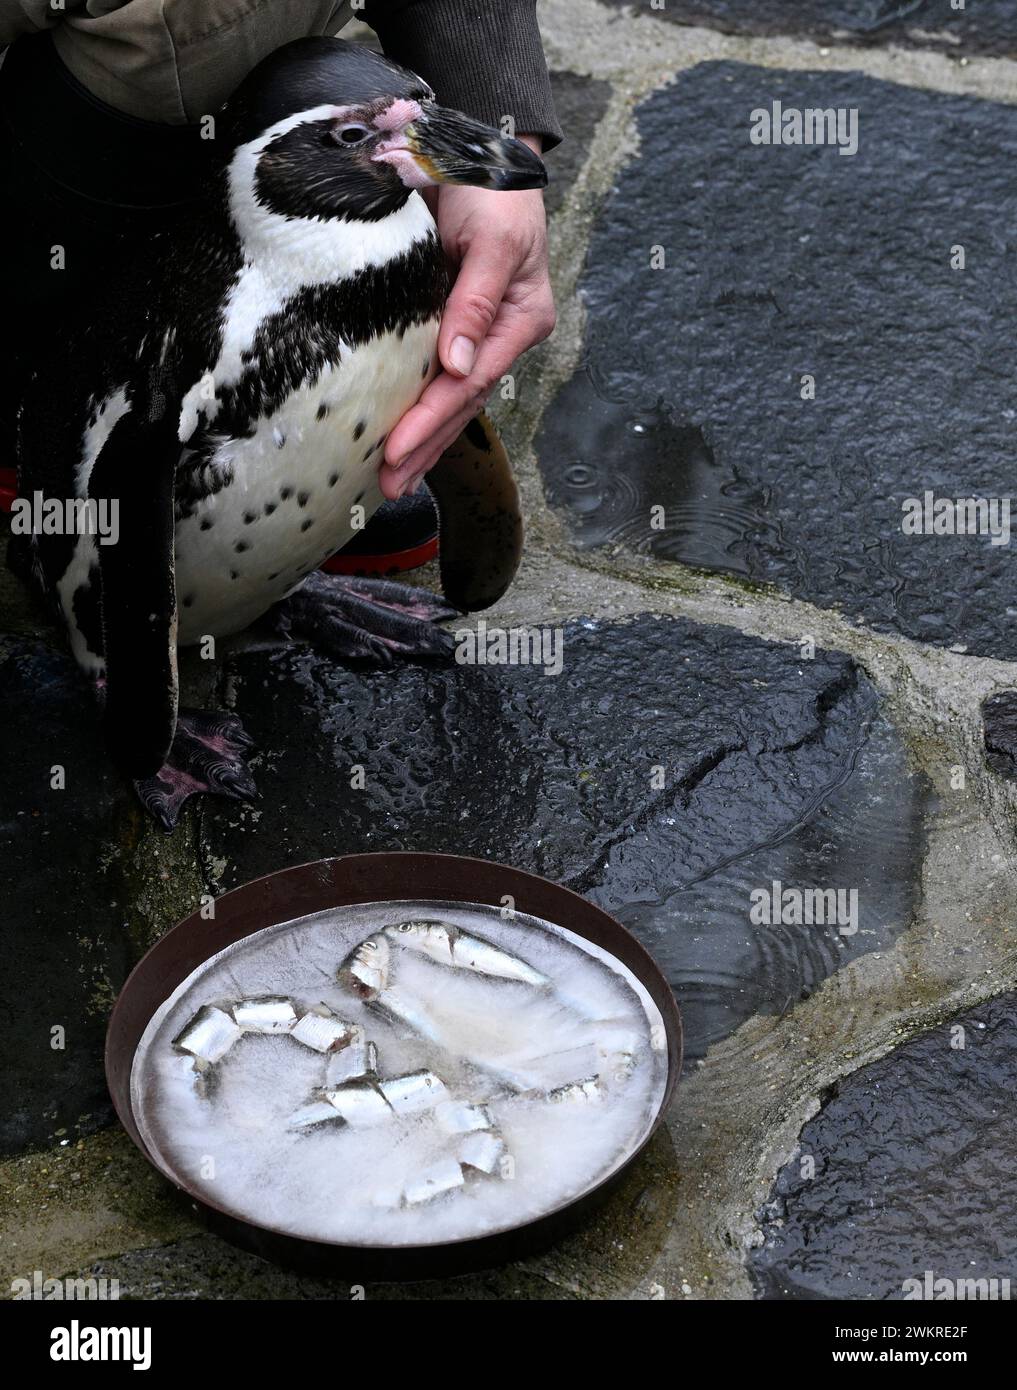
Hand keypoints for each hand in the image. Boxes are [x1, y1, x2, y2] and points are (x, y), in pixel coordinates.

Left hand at [378, 135, 555, 500]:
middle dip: (425, 447)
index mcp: (521, 319)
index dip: (432, 418)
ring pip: (451, 400)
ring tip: (392, 484)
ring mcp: (480, 334)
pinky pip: (437, 379)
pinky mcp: (455, 327)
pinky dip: (419, 412)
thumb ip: (475, 300)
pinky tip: (402, 442)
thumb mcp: (491, 240)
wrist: (482, 151)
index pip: (470, 381)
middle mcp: (502, 335)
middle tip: (388, 486)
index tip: (395, 450)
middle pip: (461, 403)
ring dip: (422, 442)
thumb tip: (457, 365)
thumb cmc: (492, 190)